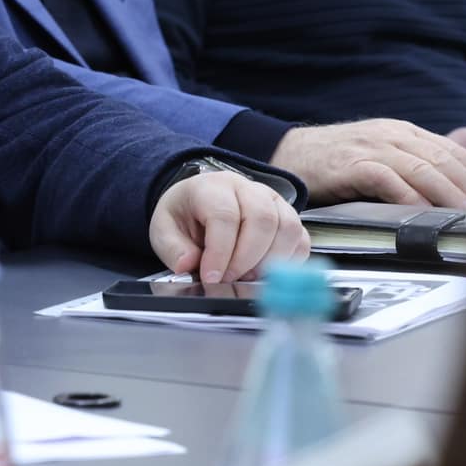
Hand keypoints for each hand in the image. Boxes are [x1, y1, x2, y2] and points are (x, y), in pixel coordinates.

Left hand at [149, 172, 306, 284]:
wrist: (198, 203)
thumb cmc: (185, 216)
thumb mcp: (163, 230)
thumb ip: (173, 248)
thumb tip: (187, 265)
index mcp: (212, 187)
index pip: (224, 215)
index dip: (221, 251)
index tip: (212, 277)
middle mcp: (247, 188)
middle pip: (262, 219)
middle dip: (246, 258)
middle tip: (230, 279)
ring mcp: (273, 201)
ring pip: (288, 228)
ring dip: (270, 261)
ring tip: (247, 277)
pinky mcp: (288, 218)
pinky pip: (301, 240)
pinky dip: (289, 261)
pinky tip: (266, 272)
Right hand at [272, 121, 465, 210]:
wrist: (286, 154)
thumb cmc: (335, 162)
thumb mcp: (379, 153)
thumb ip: (413, 164)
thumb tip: (453, 189)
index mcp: (402, 131)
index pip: (452, 151)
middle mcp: (390, 134)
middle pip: (443, 160)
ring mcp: (370, 147)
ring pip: (421, 168)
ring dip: (451, 194)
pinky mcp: (349, 164)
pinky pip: (386, 179)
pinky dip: (408, 196)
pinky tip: (423, 212)